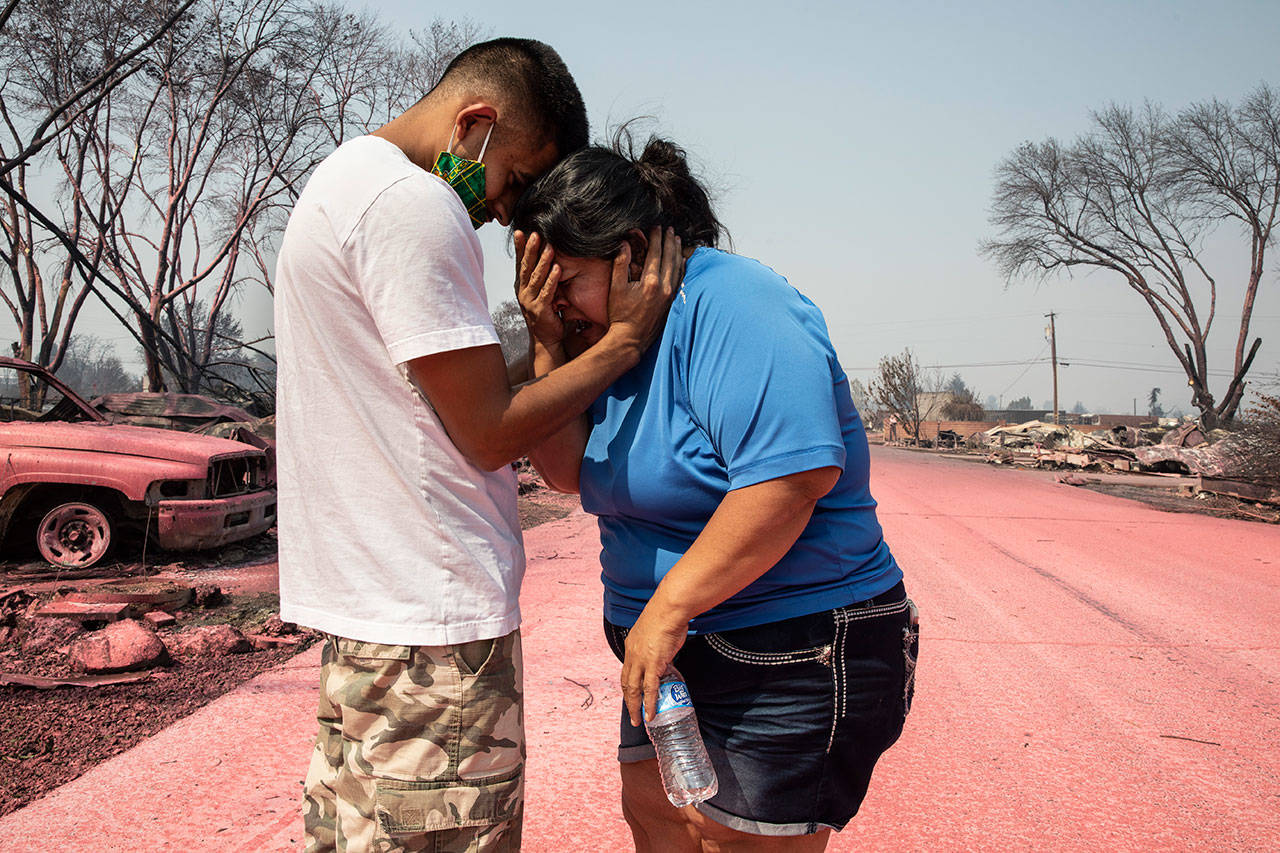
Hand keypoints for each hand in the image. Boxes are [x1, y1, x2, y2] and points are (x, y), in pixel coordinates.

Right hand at [514, 230, 563, 346]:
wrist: (547, 340)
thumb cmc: (547, 315)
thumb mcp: (541, 294)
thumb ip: (541, 279)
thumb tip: (547, 258)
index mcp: (522, 287)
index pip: (520, 263)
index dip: (520, 247)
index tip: (520, 231)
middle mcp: (523, 292)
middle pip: (526, 267)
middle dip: (531, 250)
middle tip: (535, 234)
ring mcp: (529, 301)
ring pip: (536, 277)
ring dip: (543, 261)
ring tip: (549, 247)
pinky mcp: (540, 310)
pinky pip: (547, 291)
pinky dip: (552, 279)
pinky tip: (557, 268)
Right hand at [605, 226, 682, 351]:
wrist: (631, 339)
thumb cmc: (621, 315)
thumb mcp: (616, 288)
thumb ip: (620, 264)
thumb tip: (624, 243)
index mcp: (650, 282)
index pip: (656, 253)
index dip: (656, 238)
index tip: (656, 227)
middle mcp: (664, 287)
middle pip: (670, 258)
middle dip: (669, 241)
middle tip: (669, 229)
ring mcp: (671, 296)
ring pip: (678, 268)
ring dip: (677, 252)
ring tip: (676, 240)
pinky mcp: (673, 302)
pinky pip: (681, 280)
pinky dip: (682, 268)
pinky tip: (682, 261)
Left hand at [621, 599, 689, 726]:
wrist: (669, 609)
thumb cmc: (666, 615)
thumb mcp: (655, 630)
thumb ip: (657, 642)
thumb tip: (666, 648)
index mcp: (631, 646)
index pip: (626, 670)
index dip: (628, 685)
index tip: (631, 695)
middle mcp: (632, 654)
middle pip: (626, 683)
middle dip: (628, 701)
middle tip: (632, 714)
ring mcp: (641, 661)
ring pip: (634, 689)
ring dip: (635, 707)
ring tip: (638, 720)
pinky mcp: (653, 664)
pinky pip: (650, 689)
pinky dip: (649, 704)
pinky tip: (650, 714)